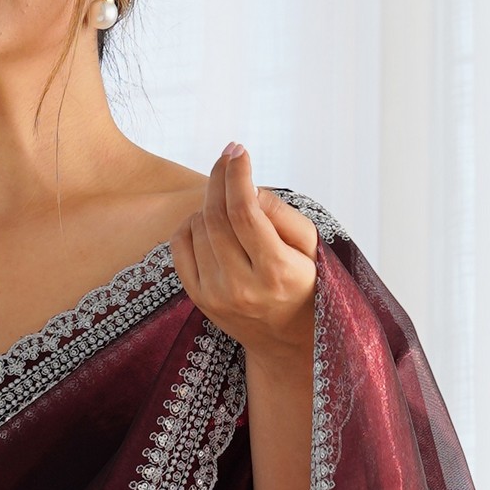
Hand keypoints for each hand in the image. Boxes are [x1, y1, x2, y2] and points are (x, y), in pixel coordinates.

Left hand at [169, 142, 317, 360]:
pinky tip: (209, 222)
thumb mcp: (309, 247)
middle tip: (228, 157)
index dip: (237, 175)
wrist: (286, 338)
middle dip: (220, 177)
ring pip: (197, 227)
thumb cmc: (303, 281)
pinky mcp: (198, 298)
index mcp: (276, 271)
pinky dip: (191, 224)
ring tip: (228, 198)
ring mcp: (215, 295)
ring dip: (210, 201)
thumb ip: (282, 214)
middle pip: (216, 216)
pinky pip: (180, 245)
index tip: (239, 151)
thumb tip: (249, 189)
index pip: (245, 212)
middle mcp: (242, 287)